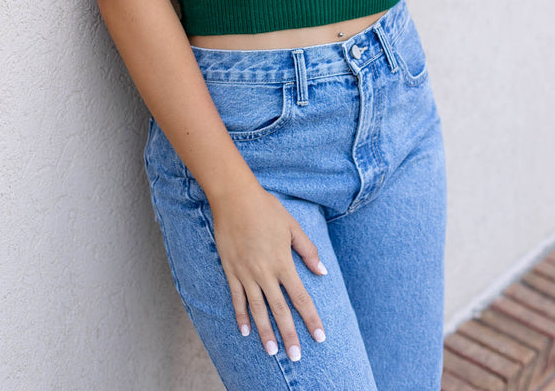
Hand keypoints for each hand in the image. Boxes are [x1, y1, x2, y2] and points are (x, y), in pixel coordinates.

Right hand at [210, 183, 327, 360]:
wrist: (234, 198)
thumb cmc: (266, 209)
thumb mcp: (292, 226)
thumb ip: (307, 251)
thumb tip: (322, 271)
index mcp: (283, 262)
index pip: (301, 298)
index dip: (311, 319)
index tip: (319, 337)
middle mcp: (265, 273)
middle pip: (280, 310)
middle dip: (289, 335)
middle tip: (295, 356)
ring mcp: (246, 273)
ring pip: (257, 310)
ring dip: (265, 332)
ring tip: (271, 351)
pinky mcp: (231, 270)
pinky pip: (237, 298)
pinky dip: (241, 316)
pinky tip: (245, 331)